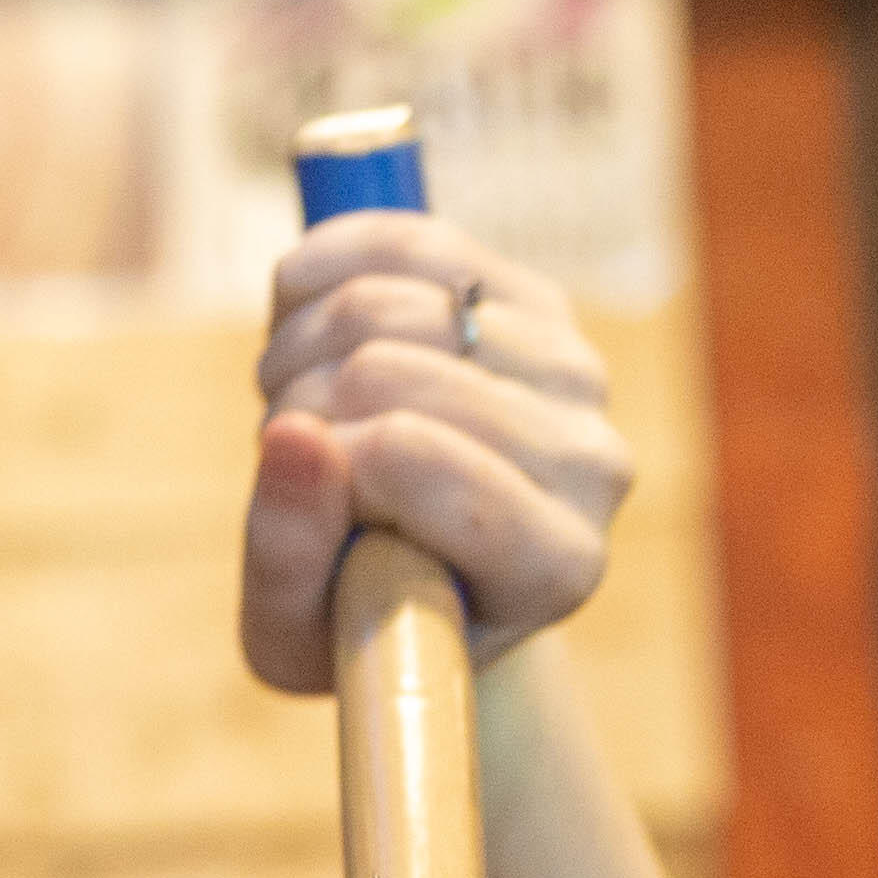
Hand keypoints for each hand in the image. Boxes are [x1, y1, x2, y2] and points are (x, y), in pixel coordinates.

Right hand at [240, 213, 634, 692]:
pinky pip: (408, 241)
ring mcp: (574, 371)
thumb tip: (294, 435)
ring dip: (297, 347)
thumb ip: (287, 560)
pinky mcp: (539, 302)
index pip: (413, 458)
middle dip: (297, 403)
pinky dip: (320, 270)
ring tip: (291, 401)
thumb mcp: (296, 636)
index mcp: (553, 567)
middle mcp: (592, 465)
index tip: (304, 501)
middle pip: (391, 372)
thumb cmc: (358, 617)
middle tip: (285, 452)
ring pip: (388, 302)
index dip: (323, 461)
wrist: (424, 573)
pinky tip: (295, 317)